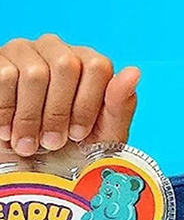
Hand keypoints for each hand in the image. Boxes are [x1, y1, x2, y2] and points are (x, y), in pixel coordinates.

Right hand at [0, 34, 138, 155]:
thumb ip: (120, 105)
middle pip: (66, 65)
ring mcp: (26, 51)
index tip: (78, 134)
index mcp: (90, 64)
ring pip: (34, 73)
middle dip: (59, 112)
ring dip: (31, 117)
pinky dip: (6, 112)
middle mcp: (59, 50)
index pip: (98, 66)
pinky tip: (8, 132)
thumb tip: (134, 72)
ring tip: (29, 143)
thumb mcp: (105, 135)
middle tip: (52, 142)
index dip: (87, 105)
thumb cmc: (72, 151)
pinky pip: (4, 76)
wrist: (29, 169)